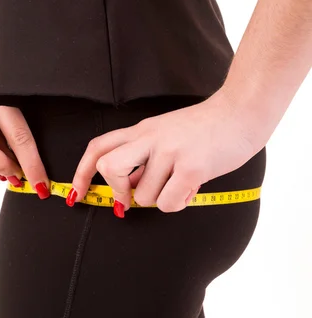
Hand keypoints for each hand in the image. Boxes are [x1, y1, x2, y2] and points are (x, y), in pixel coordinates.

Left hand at [66, 88, 255, 215]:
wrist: (241, 112)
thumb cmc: (206, 128)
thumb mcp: (167, 135)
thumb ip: (145, 158)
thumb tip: (127, 188)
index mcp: (142, 130)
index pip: (98, 148)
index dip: (82, 173)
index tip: (77, 194)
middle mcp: (151, 138)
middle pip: (109, 167)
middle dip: (115, 192)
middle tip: (129, 201)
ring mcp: (171, 152)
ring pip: (144, 196)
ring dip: (160, 200)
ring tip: (179, 186)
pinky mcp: (191, 167)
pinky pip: (168, 203)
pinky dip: (177, 204)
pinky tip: (190, 190)